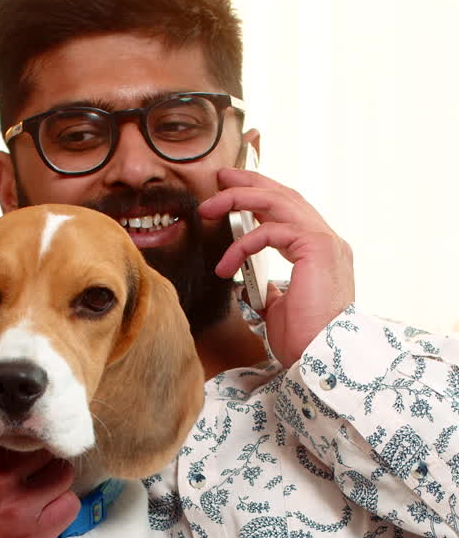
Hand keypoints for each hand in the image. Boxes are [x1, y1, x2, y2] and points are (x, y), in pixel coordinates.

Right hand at [0, 444, 78, 537]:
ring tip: (44, 491)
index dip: (28, 438)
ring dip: (56, 480)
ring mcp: (16, 506)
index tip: (28, 446)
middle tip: (39, 469)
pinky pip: (68, 508)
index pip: (21, 429)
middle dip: (45, 455)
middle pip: (47, 448)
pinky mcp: (29, 537)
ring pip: (63, 475)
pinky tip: (47, 513)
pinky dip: (62, 506)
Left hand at [201, 167, 354, 367]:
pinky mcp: (316, 248)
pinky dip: (243, 244)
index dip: (263, 197)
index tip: (234, 191)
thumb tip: (253, 284)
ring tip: (210, 206)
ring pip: (278, 202)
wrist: (321, 358)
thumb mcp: (281, 309)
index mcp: (322, 253)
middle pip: (285, 196)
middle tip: (221, 178)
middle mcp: (328, 242)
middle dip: (250, 183)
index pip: (291, 212)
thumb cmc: (304, 341)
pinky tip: (225, 265)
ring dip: (240, 199)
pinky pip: (271, 232)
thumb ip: (271, 290)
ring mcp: (326, 242)